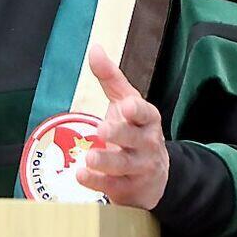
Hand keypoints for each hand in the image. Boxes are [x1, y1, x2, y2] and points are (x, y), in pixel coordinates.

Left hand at [75, 43, 168, 209]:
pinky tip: (81, 175)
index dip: (136, 110)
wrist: (154, 175)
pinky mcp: (129, 189)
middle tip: (102, 130)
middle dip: (120, 134)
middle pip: (134, 139)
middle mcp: (147, 144)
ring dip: (106, 162)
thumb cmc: (134, 130)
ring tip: (88, 158)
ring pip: (124, 166)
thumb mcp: (126, 102)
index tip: (125, 107)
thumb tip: (94, 48)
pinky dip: (97, 182)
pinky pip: (113, 186)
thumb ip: (110, 78)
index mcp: (147, 120)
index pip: (145, 113)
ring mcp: (140, 168)